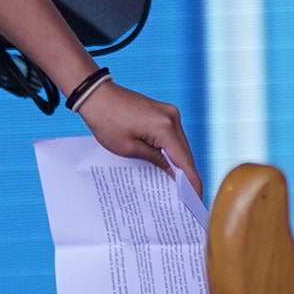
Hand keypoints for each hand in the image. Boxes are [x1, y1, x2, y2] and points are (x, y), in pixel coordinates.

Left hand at [78, 80, 201, 196]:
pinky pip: (173, 134)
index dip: (192, 181)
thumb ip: (156, 160)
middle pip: (185, 152)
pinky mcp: (163, 111)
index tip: (197, 198)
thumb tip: (174, 171)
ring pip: (180, 144)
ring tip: (179, 184)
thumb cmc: (107, 121)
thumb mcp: (128, 149)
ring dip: (179, 161)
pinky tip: (169, 163)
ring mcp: (169, 112)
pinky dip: (172, 149)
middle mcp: (172, 117)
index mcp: (165, 128)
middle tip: (188, 196)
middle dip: (187, 173)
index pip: (185, 160)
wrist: (96, 95)